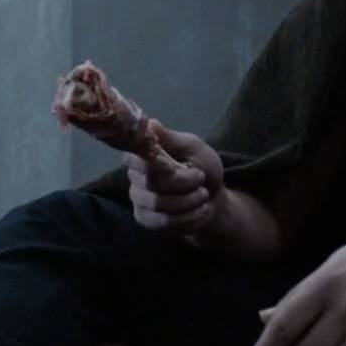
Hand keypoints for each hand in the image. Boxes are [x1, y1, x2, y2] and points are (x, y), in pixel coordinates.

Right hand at [123, 121, 224, 235]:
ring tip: (203, 196)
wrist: (211, 198)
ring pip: (159, 204)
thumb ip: (171, 138)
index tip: (176, 164)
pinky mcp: (145, 219)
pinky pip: (163, 222)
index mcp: (142, 153)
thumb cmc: (201, 167)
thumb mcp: (193, 147)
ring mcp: (137, 199)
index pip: (136, 158)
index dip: (157, 164)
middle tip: (201, 178)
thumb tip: (150, 123)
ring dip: (190, 201)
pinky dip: (189, 218)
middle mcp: (134, 176)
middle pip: (152, 182)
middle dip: (184, 183)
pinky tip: (199, 211)